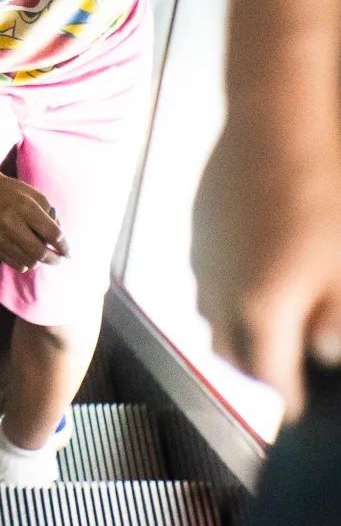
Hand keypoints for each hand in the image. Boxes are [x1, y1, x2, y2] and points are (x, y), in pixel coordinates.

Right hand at [0, 168, 67, 271]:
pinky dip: (25, 264)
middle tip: (60, 260)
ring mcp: (0, 236)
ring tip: (43, 256)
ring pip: (28, 261)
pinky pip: (14, 263)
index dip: (64, 246)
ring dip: (40, 262)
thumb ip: (51, 216)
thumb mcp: (36, 196)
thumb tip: (60, 240)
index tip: (68, 252)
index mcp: (26, 208)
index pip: (52, 234)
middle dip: (54, 260)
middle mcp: (12, 223)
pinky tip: (29, 258)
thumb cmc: (12, 192)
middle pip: (40, 252)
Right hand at [193, 122, 340, 417]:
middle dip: (256, 368)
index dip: (289, 399)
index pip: (268, 380)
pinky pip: (209, 272)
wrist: (280, 116)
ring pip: (213, 313)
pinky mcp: (199, 224)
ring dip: (238, 326)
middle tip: (286, 366)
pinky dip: (229, 284)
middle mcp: (219, 292)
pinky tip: (259, 262)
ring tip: (271, 316)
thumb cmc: (323, 189)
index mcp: (260, 311)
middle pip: (229, 354)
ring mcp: (203, 257)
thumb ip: (334, 322)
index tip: (300, 408)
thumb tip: (324, 352)